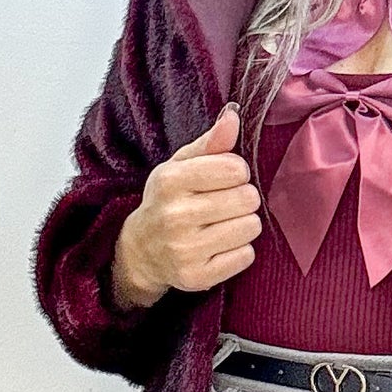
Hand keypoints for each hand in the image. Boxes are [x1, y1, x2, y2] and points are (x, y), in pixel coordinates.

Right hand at [110, 105, 261, 307]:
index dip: (237, 172)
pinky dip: (239, 250)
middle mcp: (174, 216)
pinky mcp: (197, 277)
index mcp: (169, 181)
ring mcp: (185, 250)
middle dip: (243, 198)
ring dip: (243, 224)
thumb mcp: (181, 166)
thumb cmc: (169, 201)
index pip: (234, 169)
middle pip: (246, 199)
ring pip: (250, 227)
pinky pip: (245, 256)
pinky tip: (220, 245)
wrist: (141, 250)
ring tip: (222, 223)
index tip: (225, 178)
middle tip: (225, 203)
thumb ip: (211, 142)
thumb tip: (233, 114)